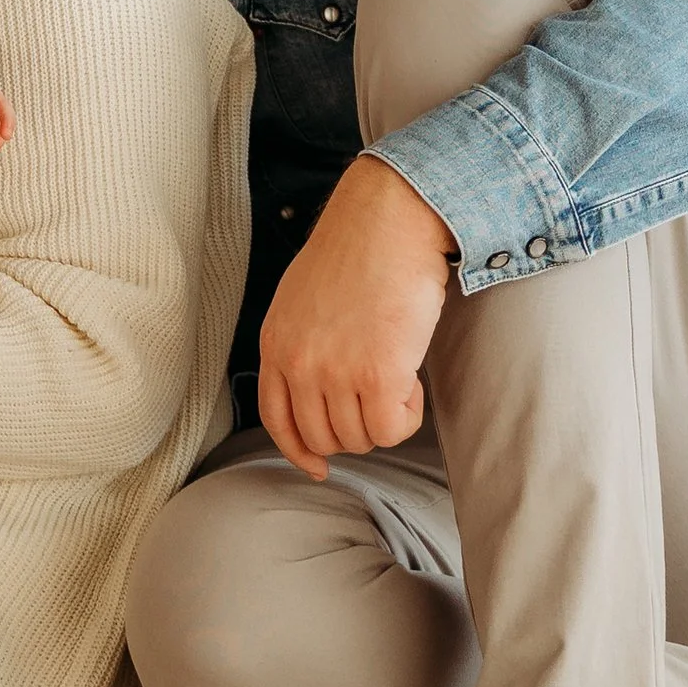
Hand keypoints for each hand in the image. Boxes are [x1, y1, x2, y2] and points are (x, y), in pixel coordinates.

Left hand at [256, 152, 456, 483]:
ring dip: (385, 416)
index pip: (277, 421)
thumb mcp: (302, 299)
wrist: (390, 220)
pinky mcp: (379, 375)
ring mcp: (336, 372)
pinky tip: (411, 380)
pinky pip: (392, 430)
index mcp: (276, 343)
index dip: (299, 452)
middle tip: (379, 393)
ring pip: (361, 438)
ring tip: (397, 371)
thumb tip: (318, 395)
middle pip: (325, 437)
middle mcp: (299, 363)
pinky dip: (407, 415)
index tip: (318, 466)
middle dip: (356, 428)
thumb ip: (300, 346)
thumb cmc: (358, 251)